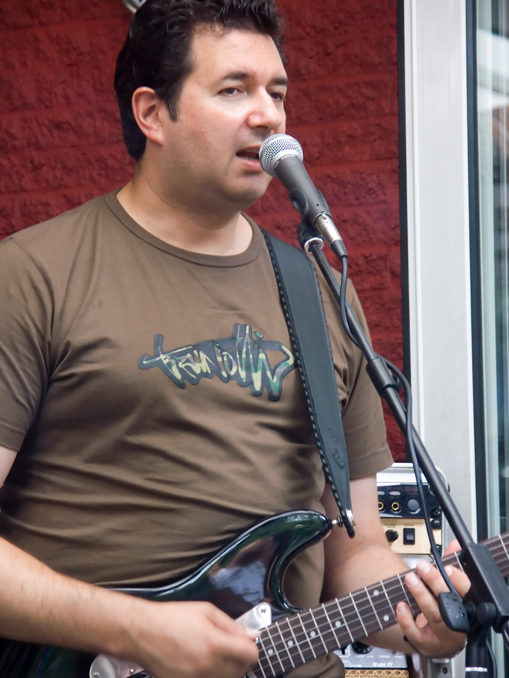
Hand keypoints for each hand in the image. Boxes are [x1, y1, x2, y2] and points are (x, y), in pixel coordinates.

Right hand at [125, 600, 258, 677]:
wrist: (142, 633)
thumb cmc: (171, 618)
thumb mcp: (205, 611)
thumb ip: (231, 625)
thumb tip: (251, 634)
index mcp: (215, 644)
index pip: (250, 655)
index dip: (250, 647)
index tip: (245, 642)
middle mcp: (208, 666)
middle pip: (240, 671)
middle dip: (239, 658)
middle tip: (227, 646)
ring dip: (226, 669)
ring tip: (212, 654)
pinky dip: (210, 675)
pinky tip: (200, 663)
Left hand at [396, 541, 469, 657]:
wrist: (438, 639)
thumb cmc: (446, 609)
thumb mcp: (449, 586)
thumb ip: (451, 564)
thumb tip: (455, 545)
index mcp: (467, 608)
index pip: (468, 593)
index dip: (459, 580)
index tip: (446, 567)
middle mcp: (458, 624)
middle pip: (450, 604)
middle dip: (435, 583)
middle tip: (422, 567)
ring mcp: (443, 637)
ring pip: (435, 617)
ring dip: (421, 596)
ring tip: (410, 579)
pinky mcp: (426, 644)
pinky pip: (417, 635)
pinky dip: (407, 620)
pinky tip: (401, 605)